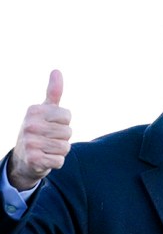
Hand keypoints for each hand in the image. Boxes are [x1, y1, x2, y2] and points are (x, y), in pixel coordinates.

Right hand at [7, 70, 71, 190]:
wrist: (23, 159)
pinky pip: (59, 161)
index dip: (64, 123)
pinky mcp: (34, 160)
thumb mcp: (44, 111)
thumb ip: (53, 92)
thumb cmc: (38, 131)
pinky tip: (45, 159)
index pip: (67, 116)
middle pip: (68, 132)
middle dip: (63, 138)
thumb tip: (57, 71)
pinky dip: (56, 162)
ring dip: (60, 151)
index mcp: (34, 111)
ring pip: (65, 147)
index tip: (51, 125)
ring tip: (48, 149)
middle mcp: (30, 125)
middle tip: (49, 140)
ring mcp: (30, 143)